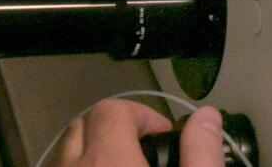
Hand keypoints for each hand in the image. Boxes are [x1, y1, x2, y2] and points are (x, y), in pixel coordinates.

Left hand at [53, 99, 224, 166]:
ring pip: (64, 151)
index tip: (161, 134)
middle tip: (142, 148)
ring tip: (122, 164)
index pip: (113, 110)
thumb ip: (200, 152)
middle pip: (82, 124)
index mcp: (110, 162)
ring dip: (91, 149)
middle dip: (113, 127)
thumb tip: (206, 116)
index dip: (142, 114)